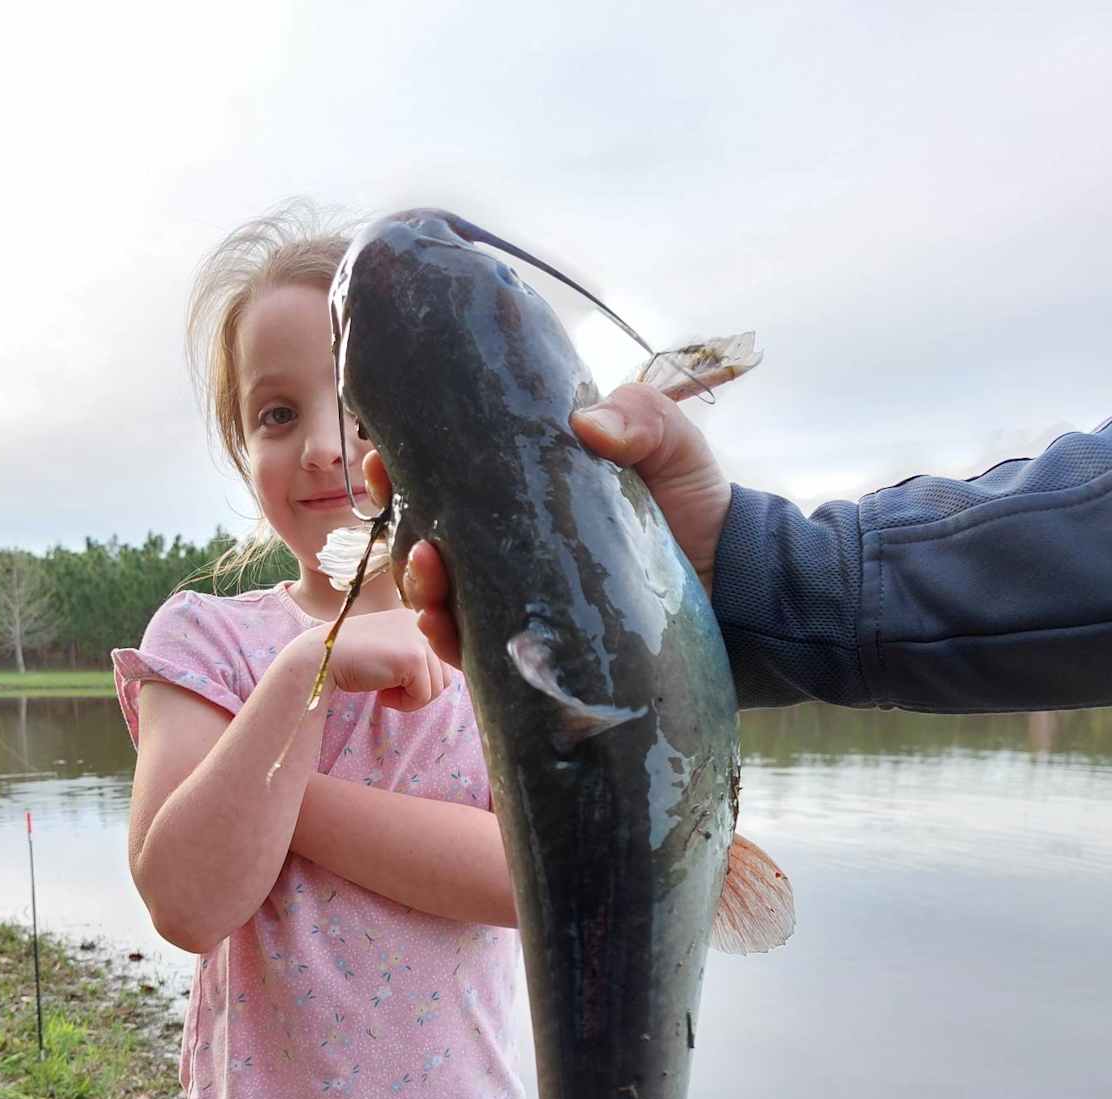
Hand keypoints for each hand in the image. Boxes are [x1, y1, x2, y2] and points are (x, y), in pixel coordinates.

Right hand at [312, 608, 452, 712]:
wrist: (320, 659)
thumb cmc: (351, 661)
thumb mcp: (389, 650)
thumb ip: (415, 657)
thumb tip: (445, 681)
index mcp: (416, 618)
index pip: (441, 662)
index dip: (419, 681)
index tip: (391, 679)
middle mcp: (421, 623)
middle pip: (445, 675)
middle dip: (418, 691)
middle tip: (387, 689)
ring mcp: (419, 639)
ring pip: (438, 688)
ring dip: (410, 699)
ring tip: (383, 690)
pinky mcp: (413, 658)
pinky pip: (424, 697)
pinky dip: (404, 705)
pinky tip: (381, 694)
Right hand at [361, 383, 731, 670]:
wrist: (739, 594)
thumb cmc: (700, 511)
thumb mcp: (672, 447)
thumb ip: (641, 419)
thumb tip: (586, 423)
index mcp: (526, 490)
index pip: (451, 469)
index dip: (406, 458)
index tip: (383, 445)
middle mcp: (511, 547)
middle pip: (429, 530)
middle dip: (395, 513)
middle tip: (390, 493)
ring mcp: (519, 601)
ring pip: (441, 594)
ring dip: (417, 581)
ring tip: (427, 564)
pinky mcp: (536, 654)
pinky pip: (475, 651)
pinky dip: (450, 639)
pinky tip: (444, 625)